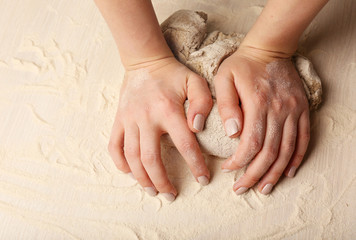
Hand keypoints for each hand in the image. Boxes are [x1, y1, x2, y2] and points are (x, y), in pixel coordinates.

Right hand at [108, 57, 212, 200]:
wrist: (144, 61)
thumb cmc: (172, 74)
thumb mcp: (194, 81)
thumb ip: (202, 102)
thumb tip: (198, 128)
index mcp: (168, 110)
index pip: (185, 145)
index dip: (195, 166)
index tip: (203, 180)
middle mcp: (146, 118)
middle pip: (151, 159)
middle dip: (162, 181)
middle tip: (171, 195)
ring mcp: (129, 120)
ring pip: (132, 157)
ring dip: (142, 178)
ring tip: (152, 191)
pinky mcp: (119, 119)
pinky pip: (114, 146)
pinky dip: (120, 162)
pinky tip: (129, 173)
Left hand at [214, 46, 309, 194]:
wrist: (269, 48)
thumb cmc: (241, 64)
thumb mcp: (224, 78)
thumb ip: (226, 105)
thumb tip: (233, 134)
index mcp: (257, 103)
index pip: (251, 142)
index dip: (239, 161)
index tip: (228, 169)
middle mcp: (279, 110)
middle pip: (269, 152)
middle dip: (254, 174)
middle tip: (242, 189)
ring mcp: (293, 111)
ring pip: (287, 150)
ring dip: (275, 173)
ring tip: (264, 188)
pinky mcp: (302, 110)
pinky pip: (303, 139)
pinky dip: (297, 158)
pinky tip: (288, 172)